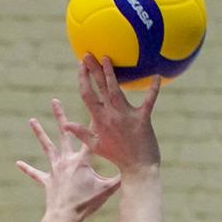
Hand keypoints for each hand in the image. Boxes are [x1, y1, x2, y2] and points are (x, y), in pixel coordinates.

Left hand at [18, 100, 120, 221]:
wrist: (64, 217)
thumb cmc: (86, 204)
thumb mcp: (107, 189)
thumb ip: (121, 178)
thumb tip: (139, 171)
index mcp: (81, 160)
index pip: (90, 136)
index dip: (93, 121)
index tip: (94, 103)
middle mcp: (66, 161)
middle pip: (64, 134)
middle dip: (60, 116)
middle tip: (54, 101)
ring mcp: (54, 170)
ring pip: (46, 147)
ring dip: (39, 133)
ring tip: (32, 120)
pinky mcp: (47, 181)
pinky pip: (35, 174)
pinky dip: (27, 169)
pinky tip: (18, 163)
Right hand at [61, 55, 160, 171]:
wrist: (137, 167)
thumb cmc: (117, 157)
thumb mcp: (95, 146)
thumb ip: (81, 133)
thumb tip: (65, 124)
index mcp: (99, 121)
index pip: (87, 96)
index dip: (83, 80)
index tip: (80, 66)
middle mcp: (111, 115)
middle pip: (100, 89)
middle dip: (93, 70)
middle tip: (88, 54)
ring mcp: (127, 116)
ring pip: (117, 91)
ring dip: (111, 74)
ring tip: (107, 58)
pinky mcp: (143, 118)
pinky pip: (149, 100)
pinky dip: (153, 88)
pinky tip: (156, 75)